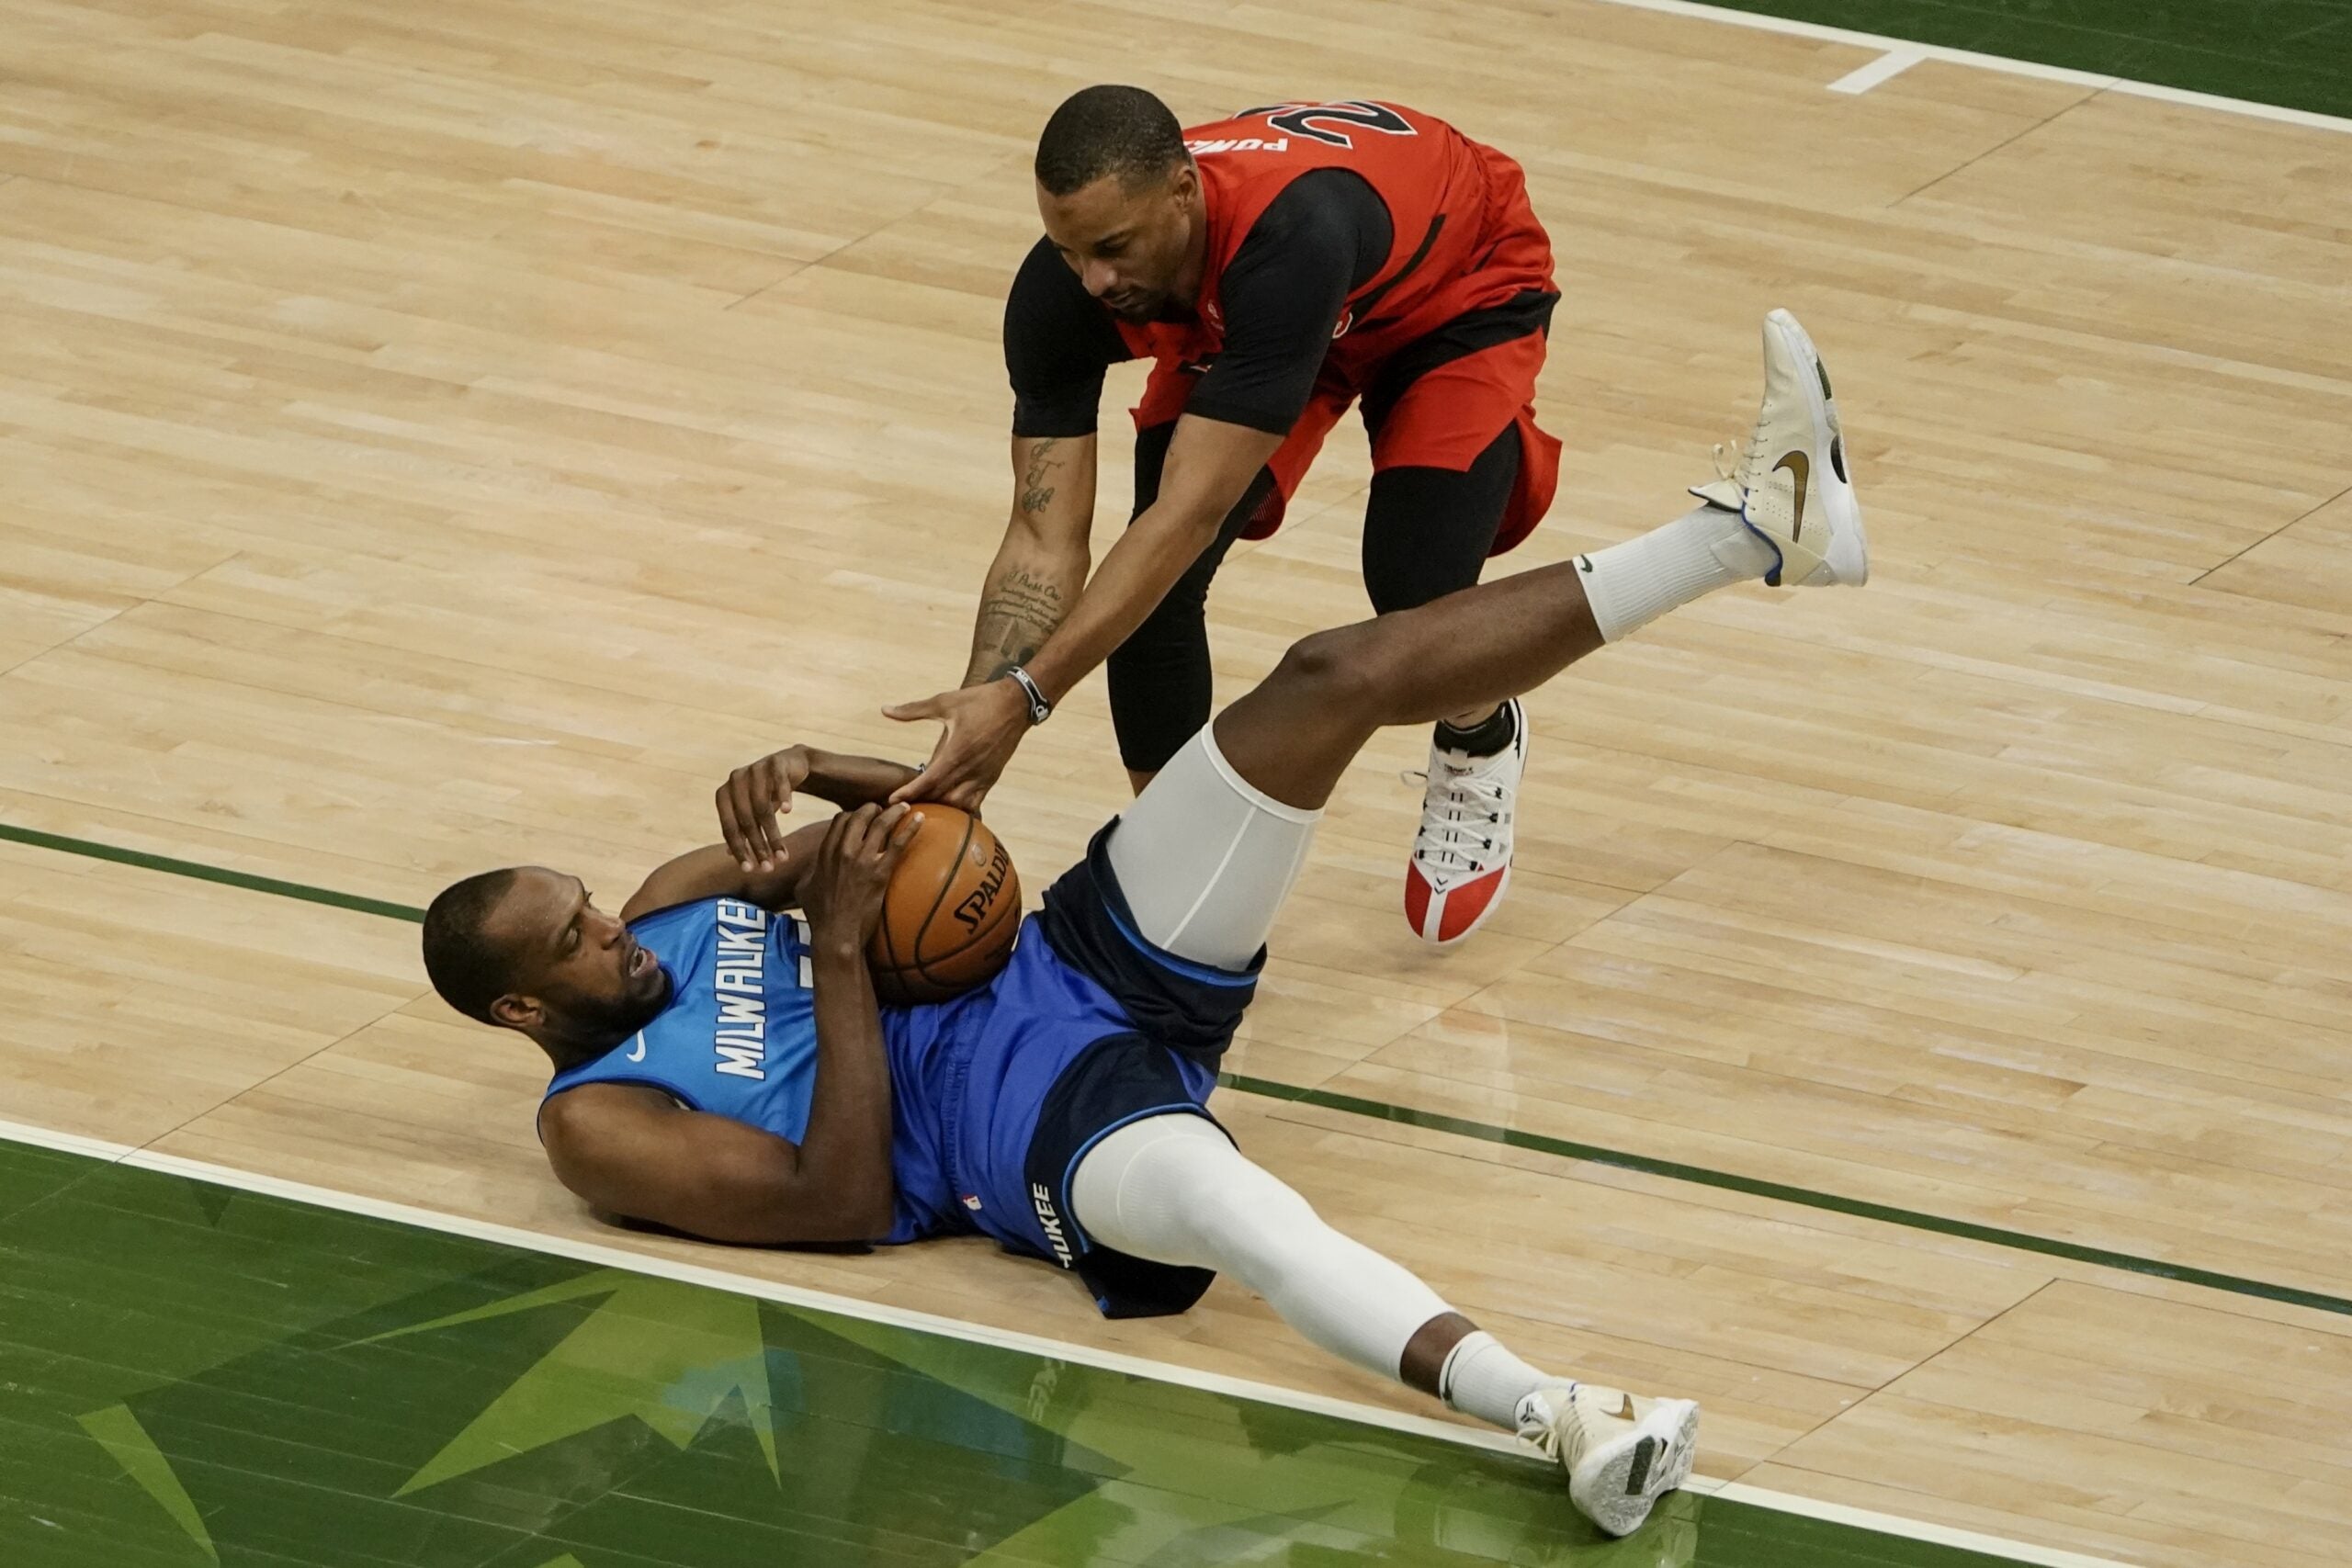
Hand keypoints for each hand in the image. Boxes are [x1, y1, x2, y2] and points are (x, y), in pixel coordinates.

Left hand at [716, 746, 812, 871]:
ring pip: (762, 807)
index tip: (751, 870)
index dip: (739, 850)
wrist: (789, 764)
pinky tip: (787, 812)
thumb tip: (729, 854)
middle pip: (746, 820)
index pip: (729, 827)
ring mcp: (755, 769)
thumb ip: (740, 829)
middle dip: (758, 846)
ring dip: (773, 834)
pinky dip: (782, 797)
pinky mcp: (775, 761)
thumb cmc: (767, 792)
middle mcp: (735, 781)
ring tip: (784, 855)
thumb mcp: (752, 812)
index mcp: (724, 794)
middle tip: (771, 867)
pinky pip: (778, 782)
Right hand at [799, 803, 921, 947]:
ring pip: (880, 824)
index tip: (863, 817)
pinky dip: (910, 828)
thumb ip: (810, 871)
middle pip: (860, 816)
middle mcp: (843, 850)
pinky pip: (898, 843)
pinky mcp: (880, 872)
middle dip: (873, 808)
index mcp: (825, 852)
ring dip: (894, 811)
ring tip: (905, 807)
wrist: (836, 934)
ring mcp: (862, 860)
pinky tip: (921, 819)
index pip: (840, 820)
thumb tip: (813, 868)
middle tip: (884, 809)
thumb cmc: (819, 916)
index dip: (853, 814)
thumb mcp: (804, 888)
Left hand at [883, 679, 1029, 810]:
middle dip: (920, 802)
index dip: (909, 792)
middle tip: (900, 806)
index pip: (929, 781)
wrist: (1016, 704)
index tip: (892, 799)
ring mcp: (983, 776)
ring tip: (922, 806)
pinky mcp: (992, 779)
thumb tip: (884, 709)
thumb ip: (913, 710)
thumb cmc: (979, 701)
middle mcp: (971, 768)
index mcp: (957, 751)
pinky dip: (959, 808)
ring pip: (958, 804)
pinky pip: (974, 803)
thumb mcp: (945, 702)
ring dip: (939, 807)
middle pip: (940, 796)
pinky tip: (946, 807)